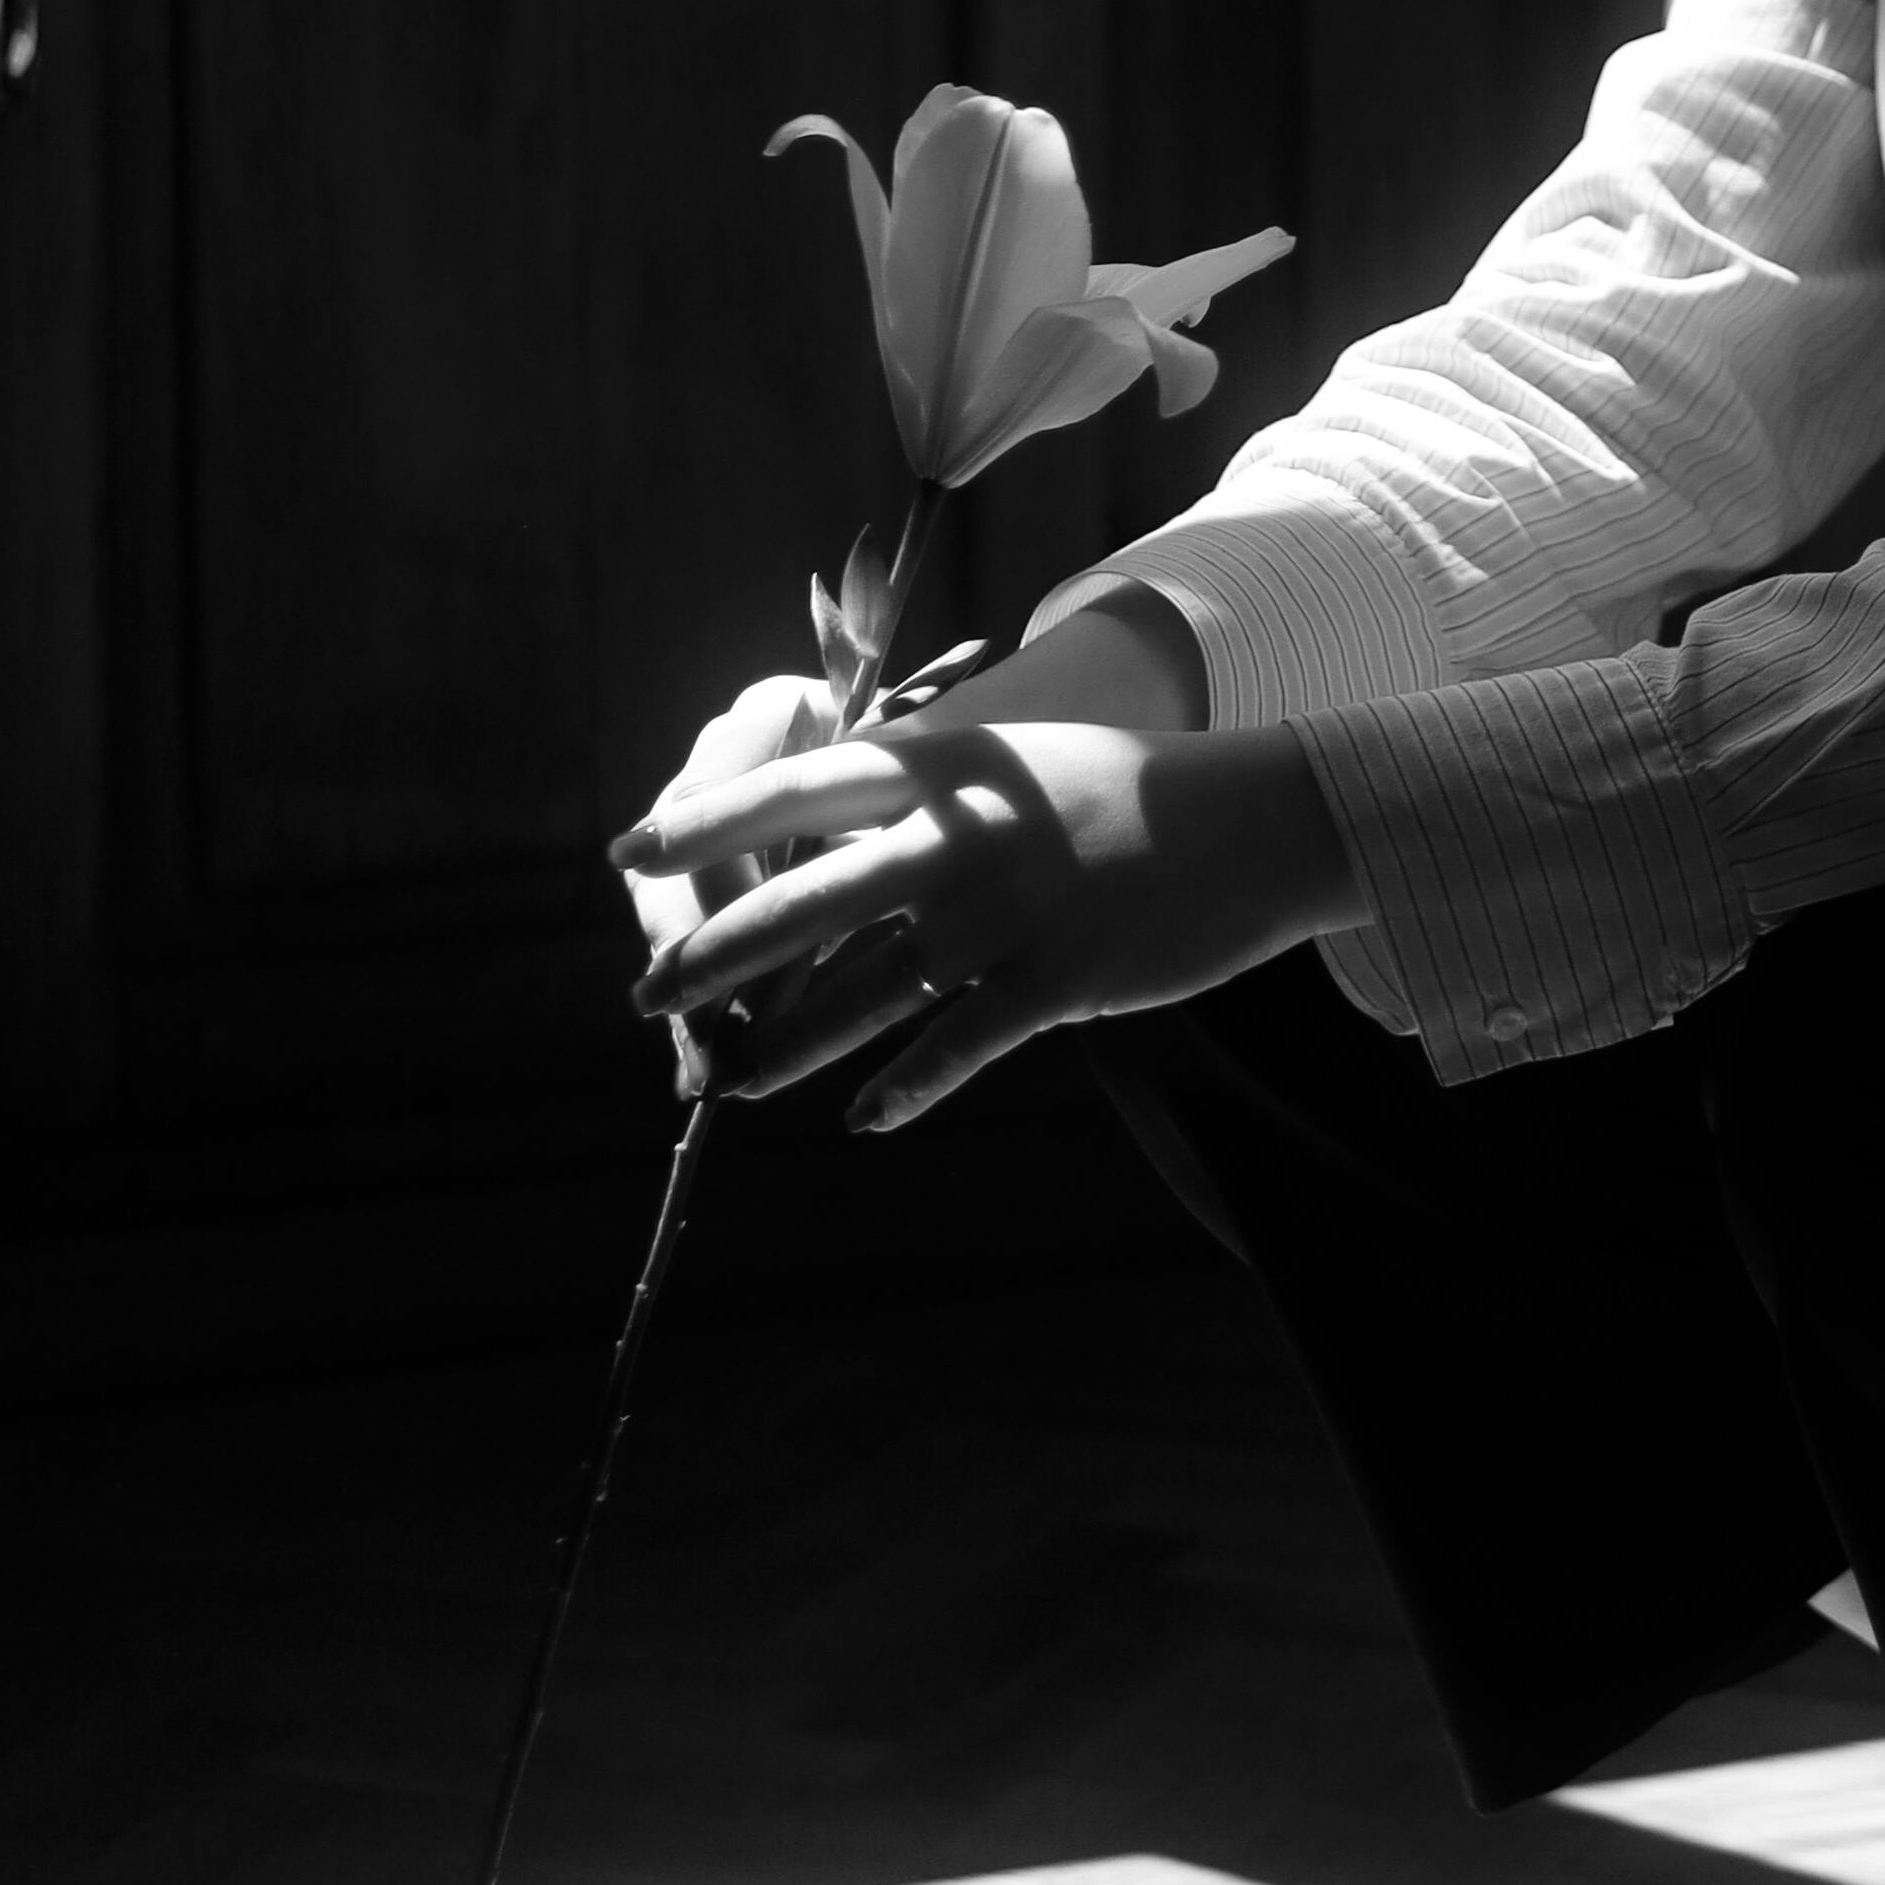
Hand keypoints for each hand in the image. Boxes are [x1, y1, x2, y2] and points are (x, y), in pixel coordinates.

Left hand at [608, 712, 1354, 1131]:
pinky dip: (903, 1089)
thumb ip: (927, 806)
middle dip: (715, 957)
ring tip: (734, 1083)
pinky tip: (863, 1119)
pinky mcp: (1057, 977)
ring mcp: (1007, 909)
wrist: (1256, 820)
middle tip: (645, 998)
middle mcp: (963, 833)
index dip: (708, 822)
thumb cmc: (1124, 792)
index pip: (799, 787)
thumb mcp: (1014, 771)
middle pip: (808, 900)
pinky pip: (956, 1047)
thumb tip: (831, 856)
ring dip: (790, 1045)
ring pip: (866, 993)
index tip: (628, 852)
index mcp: (948, 765)